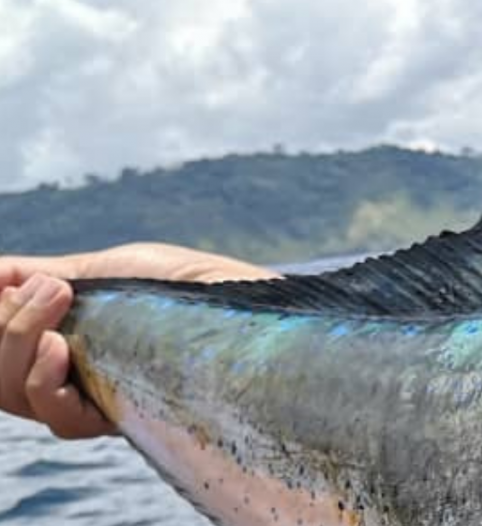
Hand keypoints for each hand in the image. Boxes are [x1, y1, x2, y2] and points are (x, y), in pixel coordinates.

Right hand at [0, 243, 278, 438]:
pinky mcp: (125, 420)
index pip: (0, 356)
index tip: (7, 281)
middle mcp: (74, 383)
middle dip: (1, 325)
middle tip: (45, 286)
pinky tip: (58, 346)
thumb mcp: (105, 271)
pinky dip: (41, 379)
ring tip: (57, 296)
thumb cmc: (186, 285)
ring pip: (14, 394)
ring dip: (14, 338)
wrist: (246, 300)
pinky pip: (58, 420)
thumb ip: (45, 277)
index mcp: (63, 349)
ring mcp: (98, 404)